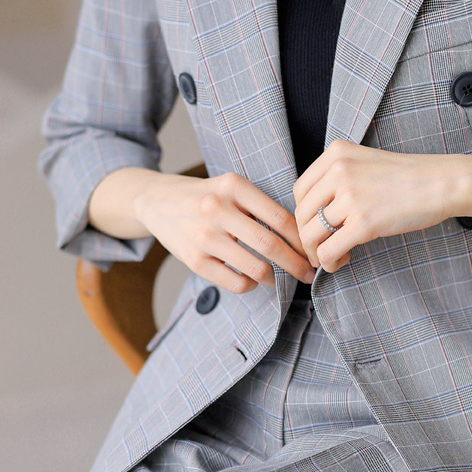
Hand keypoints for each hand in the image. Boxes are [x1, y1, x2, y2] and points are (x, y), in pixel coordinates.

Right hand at [133, 170, 315, 293]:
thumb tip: (303, 238)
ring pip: (256, 268)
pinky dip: (251, 285)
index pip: (280, 217)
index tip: (313, 250)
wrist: (157, 201)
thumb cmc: (206, 197)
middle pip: (271, 245)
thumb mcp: (232, 188)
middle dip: (297, 264)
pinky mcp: (193, 260)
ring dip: (277, 278)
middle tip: (309, 273)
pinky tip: (253, 279)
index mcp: (233, 186)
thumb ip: (260, 206)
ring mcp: (204, 236)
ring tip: (284, 279)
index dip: (302, 239)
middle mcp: (217, 209)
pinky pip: (236, 282)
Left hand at [293, 140, 471, 272]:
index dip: (303, 215)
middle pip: (301, 214)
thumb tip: (316, 210)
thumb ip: (338, 176)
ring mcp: (350, 197)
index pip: (300, 190)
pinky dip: (329, 262)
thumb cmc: (409, 177)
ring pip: (310, 235)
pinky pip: (328, 250)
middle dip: (306, 238)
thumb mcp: (365, 161)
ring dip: (317, 252)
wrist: (442, 183)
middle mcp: (339, 171)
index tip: (315, 227)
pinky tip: (340, 261)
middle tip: (319, 249)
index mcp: (336, 153)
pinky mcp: (363, 223)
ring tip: (332, 256)